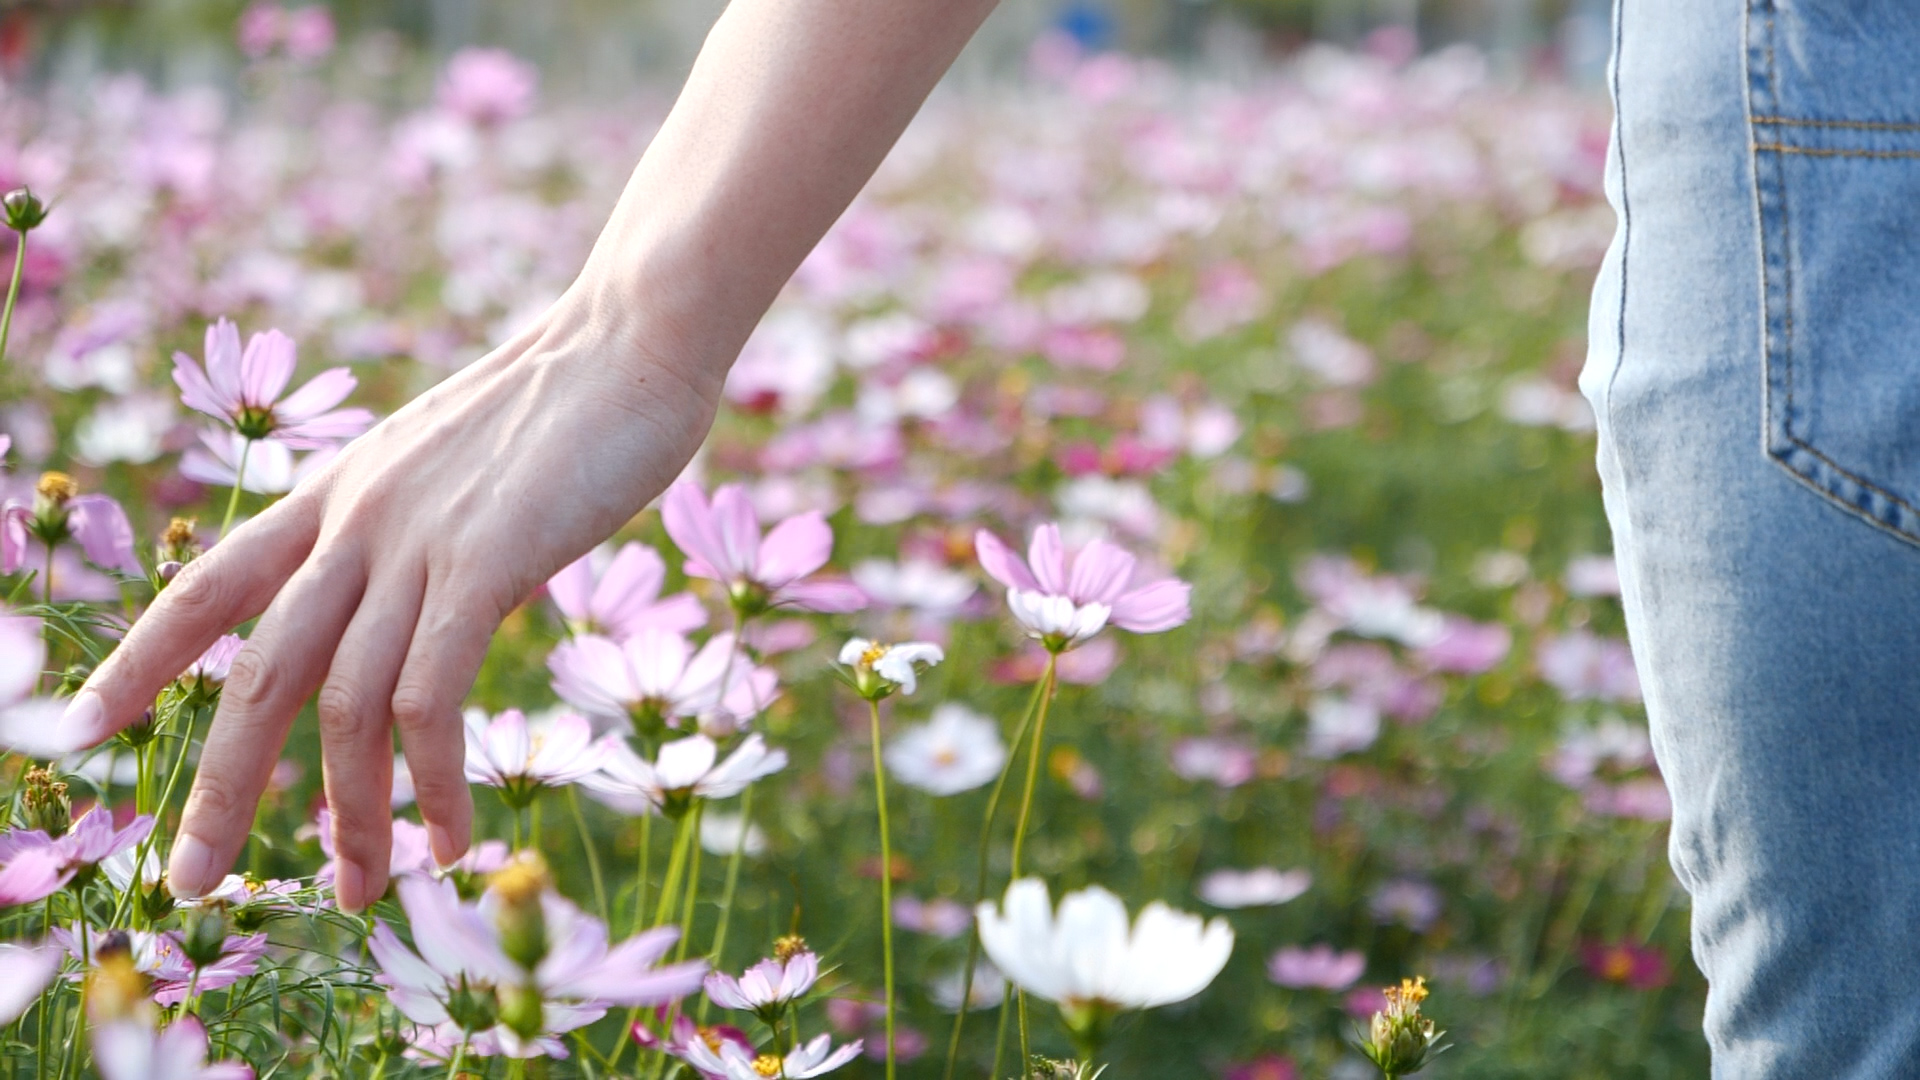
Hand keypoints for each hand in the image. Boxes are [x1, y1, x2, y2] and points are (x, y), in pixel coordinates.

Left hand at [60, 292, 722, 910]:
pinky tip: (451, 841)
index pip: (211, 580)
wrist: (634, 333)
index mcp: (342, 488)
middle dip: (216, 785)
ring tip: (361, 890)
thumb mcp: (461, 459)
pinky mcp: (486, 562)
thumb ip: (422, 525)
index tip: (83, 727)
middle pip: (258, 667)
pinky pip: (431, 700)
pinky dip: (433, 784)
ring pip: (341, 704)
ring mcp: (417, 539)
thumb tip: (426, 595)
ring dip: (347, 815)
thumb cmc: (573, 397)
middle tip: (192, 881)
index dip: (141, 658)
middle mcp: (357, 517)